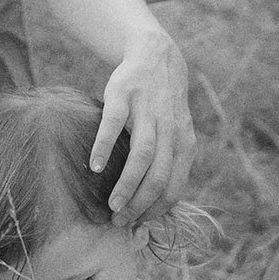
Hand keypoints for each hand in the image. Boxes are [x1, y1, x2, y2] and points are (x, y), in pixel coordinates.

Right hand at [93, 28, 194, 224]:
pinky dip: (105, 147)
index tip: (137, 224)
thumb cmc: (161, 106)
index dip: (156, 209)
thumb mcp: (175, 133)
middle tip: (120, 221)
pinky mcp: (124, 96)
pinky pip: (114, 125)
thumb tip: (154, 205)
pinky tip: (95, 167)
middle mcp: (169, 129)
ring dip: (127, 184)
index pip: (174, 186)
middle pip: (159, 176)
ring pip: (142, 155)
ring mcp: (147, 111)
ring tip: (112, 205)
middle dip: (140, 204)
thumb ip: (168, 163)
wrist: (155, 56)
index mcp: (184, 143)